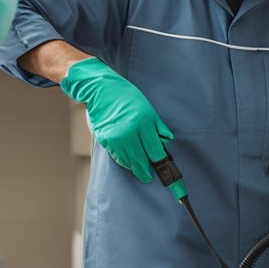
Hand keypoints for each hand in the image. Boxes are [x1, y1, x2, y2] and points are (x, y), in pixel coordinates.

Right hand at [60, 58, 172, 182]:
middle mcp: (130, 131)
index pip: (155, 152)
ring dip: (135, 168)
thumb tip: (167, 141)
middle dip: (146, 172)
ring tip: (141, 172)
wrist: (101, 89)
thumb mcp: (148, 108)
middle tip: (149, 178)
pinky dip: (124, 161)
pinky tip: (128, 162)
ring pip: (128, 161)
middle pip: (141, 160)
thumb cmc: (127, 97)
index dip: (161, 165)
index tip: (167, 175)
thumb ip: (158, 127)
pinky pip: (117, 157)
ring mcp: (116, 137)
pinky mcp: (105, 139)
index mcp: (144, 122)